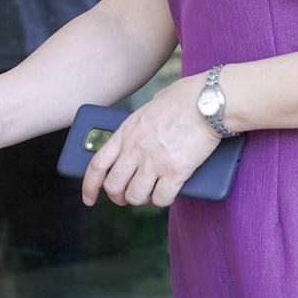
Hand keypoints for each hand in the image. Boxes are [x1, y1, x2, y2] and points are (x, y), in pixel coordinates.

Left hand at [82, 74, 219, 208]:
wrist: (209, 101)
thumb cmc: (184, 99)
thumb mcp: (149, 108)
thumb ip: (139, 125)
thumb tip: (140, 133)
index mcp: (126, 132)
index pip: (97, 165)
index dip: (89, 186)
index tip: (89, 198)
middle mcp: (136, 149)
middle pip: (114, 186)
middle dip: (118, 196)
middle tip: (126, 196)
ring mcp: (155, 162)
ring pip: (135, 196)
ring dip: (141, 199)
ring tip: (150, 193)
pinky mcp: (176, 172)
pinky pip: (162, 198)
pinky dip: (163, 199)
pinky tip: (168, 192)